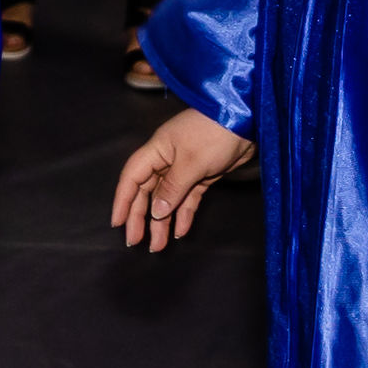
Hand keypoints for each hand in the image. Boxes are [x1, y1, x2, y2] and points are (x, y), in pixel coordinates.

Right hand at [111, 105, 254, 251]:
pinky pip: (188, 199)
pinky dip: (184, 214)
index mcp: (157, 151)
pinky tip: (180, 231)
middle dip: (141, 217)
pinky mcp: (202, 176)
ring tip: (158, 245)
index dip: (123, 201)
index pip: (132, 178)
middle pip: (147, 192)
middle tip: (136, 241)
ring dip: (162, 221)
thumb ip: (172, 188)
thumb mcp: (191, 162)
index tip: (118, 223)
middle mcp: (167, 160)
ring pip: (167, 199)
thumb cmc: (214, 134)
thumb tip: (156, 211)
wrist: (249, 121)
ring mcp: (185, 169)